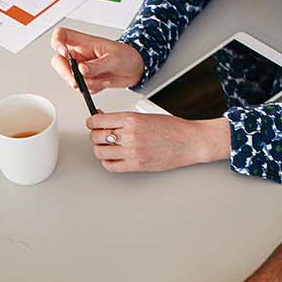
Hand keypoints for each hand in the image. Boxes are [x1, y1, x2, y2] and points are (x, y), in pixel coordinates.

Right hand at [51, 27, 143, 93]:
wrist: (136, 68)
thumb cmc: (127, 56)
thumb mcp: (114, 59)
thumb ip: (97, 65)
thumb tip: (81, 70)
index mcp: (83, 42)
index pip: (61, 35)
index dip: (57, 43)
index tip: (64, 52)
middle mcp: (79, 54)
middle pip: (58, 61)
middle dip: (67, 73)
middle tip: (78, 79)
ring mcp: (81, 68)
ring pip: (69, 78)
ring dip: (85, 83)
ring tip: (102, 78)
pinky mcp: (86, 79)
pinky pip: (81, 88)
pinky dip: (92, 88)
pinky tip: (103, 81)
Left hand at [89, 112, 228, 172]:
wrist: (189, 141)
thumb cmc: (172, 128)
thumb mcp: (146, 115)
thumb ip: (125, 119)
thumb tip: (105, 120)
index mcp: (131, 119)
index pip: (98, 121)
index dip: (92, 122)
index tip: (93, 122)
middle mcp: (130, 135)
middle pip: (96, 137)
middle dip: (96, 135)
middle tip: (100, 134)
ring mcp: (132, 152)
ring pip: (100, 153)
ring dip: (100, 149)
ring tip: (106, 146)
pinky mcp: (136, 165)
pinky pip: (111, 166)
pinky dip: (107, 162)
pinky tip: (112, 157)